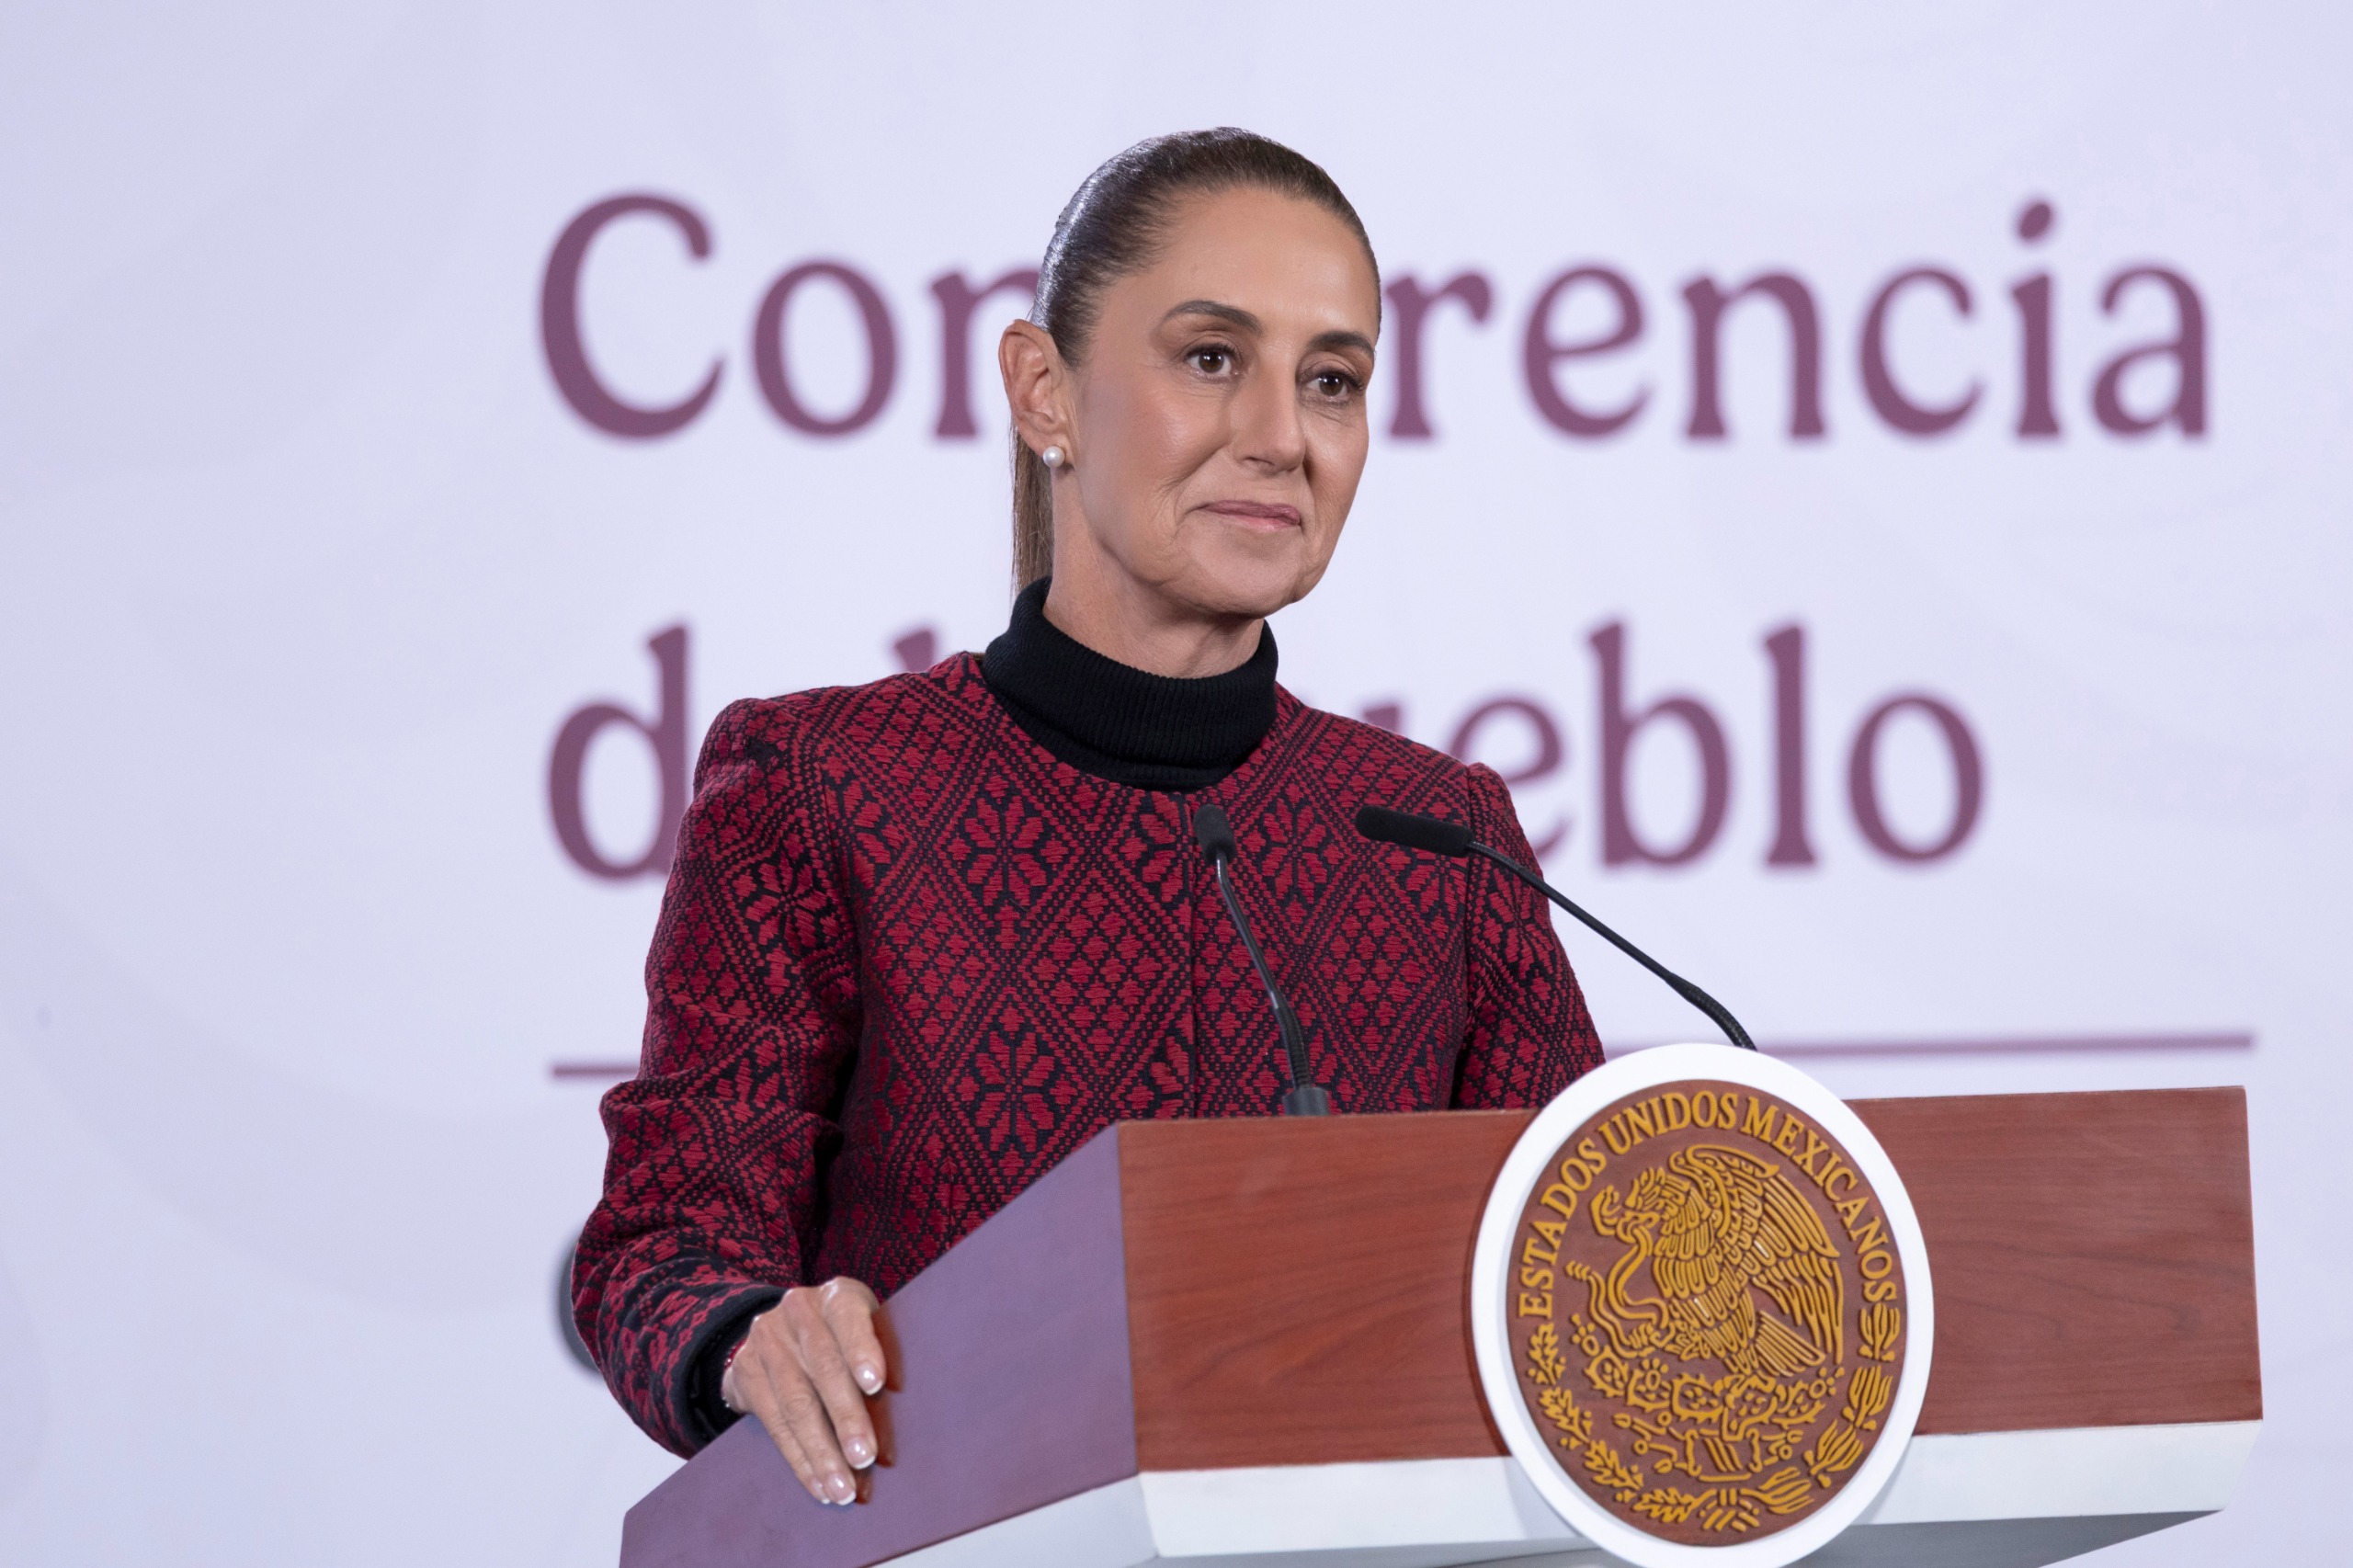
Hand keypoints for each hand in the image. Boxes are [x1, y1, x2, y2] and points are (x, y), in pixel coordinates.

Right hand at [721, 1277, 886, 1505]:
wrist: (781, 1331)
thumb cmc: (847, 1338)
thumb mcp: (867, 1329)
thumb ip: (884, 1355)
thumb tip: (915, 1411)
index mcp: (838, 1295)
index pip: (848, 1318)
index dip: (862, 1350)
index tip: (877, 1384)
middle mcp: (798, 1310)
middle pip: (823, 1368)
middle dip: (846, 1418)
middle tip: (865, 1458)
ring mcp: (767, 1339)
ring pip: (795, 1404)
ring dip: (821, 1452)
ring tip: (843, 1488)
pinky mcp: (744, 1372)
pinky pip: (773, 1423)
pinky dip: (799, 1459)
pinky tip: (818, 1484)